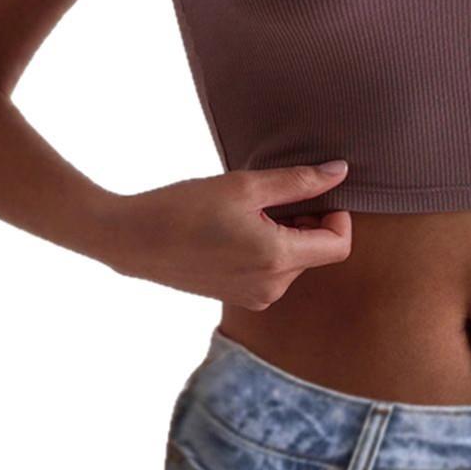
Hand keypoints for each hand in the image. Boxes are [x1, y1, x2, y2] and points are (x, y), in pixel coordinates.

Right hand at [96, 161, 352, 309]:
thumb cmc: (185, 207)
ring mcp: (255, 297)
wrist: (130, 239)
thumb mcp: (246, 186)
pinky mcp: (238, 297)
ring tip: (244, 214)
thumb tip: (340, 172)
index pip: (339, 245)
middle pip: (316, 251)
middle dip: (304, 222)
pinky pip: (272, 271)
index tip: (309, 194)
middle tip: (266, 199)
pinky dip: (267, 248)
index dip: (335, 215)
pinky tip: (233, 230)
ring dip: (284, 234)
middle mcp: (272, 287)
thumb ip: (299, 181)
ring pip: (294, 260)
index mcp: (277, 259)